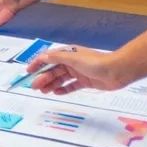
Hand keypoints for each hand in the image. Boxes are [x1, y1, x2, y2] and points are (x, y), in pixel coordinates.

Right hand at [22, 45, 140, 95]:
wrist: (117, 71)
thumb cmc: (96, 62)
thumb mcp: (74, 58)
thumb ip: (57, 58)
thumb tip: (42, 57)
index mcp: (68, 54)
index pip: (49, 58)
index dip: (38, 64)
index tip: (29, 71)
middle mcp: (72, 62)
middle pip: (53, 70)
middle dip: (43, 77)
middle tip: (35, 87)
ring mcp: (79, 72)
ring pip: (61, 79)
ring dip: (51, 84)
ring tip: (43, 91)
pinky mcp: (85, 82)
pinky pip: (71, 86)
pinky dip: (64, 89)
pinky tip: (57, 93)